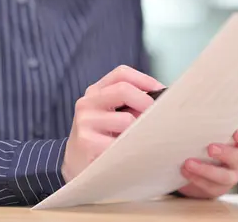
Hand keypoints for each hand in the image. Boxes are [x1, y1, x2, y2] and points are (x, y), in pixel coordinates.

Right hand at [61, 65, 163, 182]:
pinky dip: (133, 148)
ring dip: (141, 130)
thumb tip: (163, 99)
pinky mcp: (88, 143)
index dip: (145, 80)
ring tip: (144, 140)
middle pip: (123, 90)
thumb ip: (130, 103)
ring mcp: (85, 122)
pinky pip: (121, 143)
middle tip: (160, 118)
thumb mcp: (110, 114)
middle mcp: (87, 103)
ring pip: (126, 120)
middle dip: (147, 103)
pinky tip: (134, 154)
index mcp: (95, 92)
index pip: (121, 74)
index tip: (161, 92)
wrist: (75, 164)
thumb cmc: (101, 137)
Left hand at [176, 128, 237, 198]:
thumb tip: (187, 107)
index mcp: (237, 143)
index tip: (237, 133)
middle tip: (210, 148)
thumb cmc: (199, 141)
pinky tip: (185, 171)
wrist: (189, 166)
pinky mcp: (216, 188)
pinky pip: (210, 187)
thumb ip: (204, 123)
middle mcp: (237, 160)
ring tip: (188, 163)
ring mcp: (229, 176)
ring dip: (206, 170)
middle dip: (225, 153)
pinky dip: (197, 179)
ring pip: (225, 177)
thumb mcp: (203, 131)